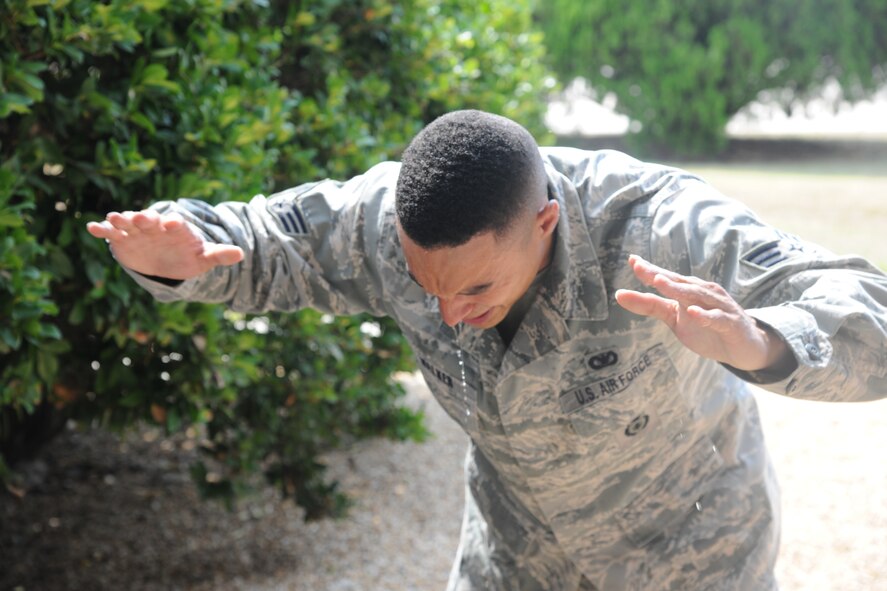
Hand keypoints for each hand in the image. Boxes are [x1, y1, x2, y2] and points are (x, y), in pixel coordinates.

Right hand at [86, 209, 243, 279]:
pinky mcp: (122, 239)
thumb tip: (241, 254)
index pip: (177, 223)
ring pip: (128, 222)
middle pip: (150, 220)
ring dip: (121, 219)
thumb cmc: (188, 256)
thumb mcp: (204, 258)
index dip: (176, 223)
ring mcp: (137, 231)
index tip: (175, 224)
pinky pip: (110, 233)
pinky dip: (101, 229)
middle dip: (146, 218)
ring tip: (113, 217)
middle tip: (142, 217)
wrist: (168, 260)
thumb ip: (219, 255)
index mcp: (176, 228)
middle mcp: (155, 226)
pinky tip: (91, 227)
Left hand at [615, 255, 790, 371]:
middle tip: (640, 268)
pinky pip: (717, 318)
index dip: (650, 270)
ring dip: (679, 289)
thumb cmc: (706, 328)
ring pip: (697, 295)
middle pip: (679, 282)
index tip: (632, 260)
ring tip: (660, 283)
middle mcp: (704, 292)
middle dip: (660, 275)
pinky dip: (705, 315)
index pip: (667, 277)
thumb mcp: (674, 318)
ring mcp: (719, 306)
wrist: (743, 348)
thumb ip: (649, 306)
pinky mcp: (731, 323)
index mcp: (689, 289)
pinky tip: (692, 312)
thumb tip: (619, 295)